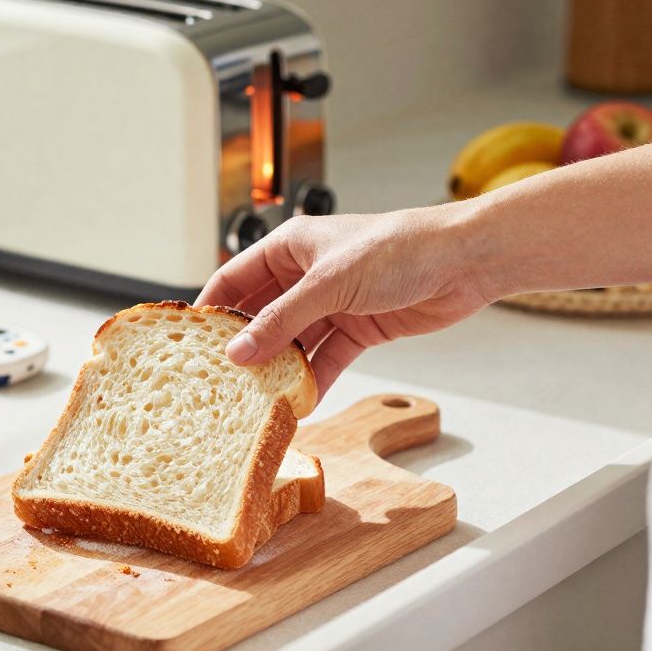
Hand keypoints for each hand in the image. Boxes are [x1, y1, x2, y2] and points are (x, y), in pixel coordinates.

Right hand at [196, 205, 492, 398]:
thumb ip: (281, 321)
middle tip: (218, 381)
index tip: (188, 344)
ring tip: (255, 399)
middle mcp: (306, 275)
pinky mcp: (358, 329)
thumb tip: (238, 352)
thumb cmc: (398, 249)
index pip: (235, 278)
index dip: (212, 309)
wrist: (463, 261)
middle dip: (244, 346)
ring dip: (278, 369)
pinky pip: (326, 359)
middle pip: (261, 315)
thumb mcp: (329, 285)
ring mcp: (332, 304)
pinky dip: (314, 379)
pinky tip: (299, 403)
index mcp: (290, 247)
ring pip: (293, 342)